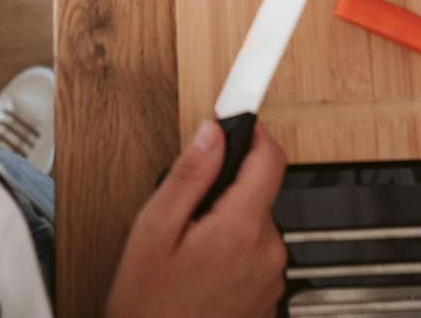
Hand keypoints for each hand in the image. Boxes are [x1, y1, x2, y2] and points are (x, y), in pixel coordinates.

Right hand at [105, 120, 288, 317]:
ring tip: (190, 252)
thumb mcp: (154, 231)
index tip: (238, 122)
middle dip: (225, 192)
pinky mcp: (268, 299)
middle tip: (187, 213)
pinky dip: (233, 256)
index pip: (270, 158)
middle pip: (258, 194)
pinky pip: (255, 257)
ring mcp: (271, 279)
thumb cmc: (149, 308)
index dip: (253, 134)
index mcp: (241, 228)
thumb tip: (210, 135)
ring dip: (228, 227)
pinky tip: (201, 275)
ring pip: (255, 226)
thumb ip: (187, 175)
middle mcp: (267, 252)